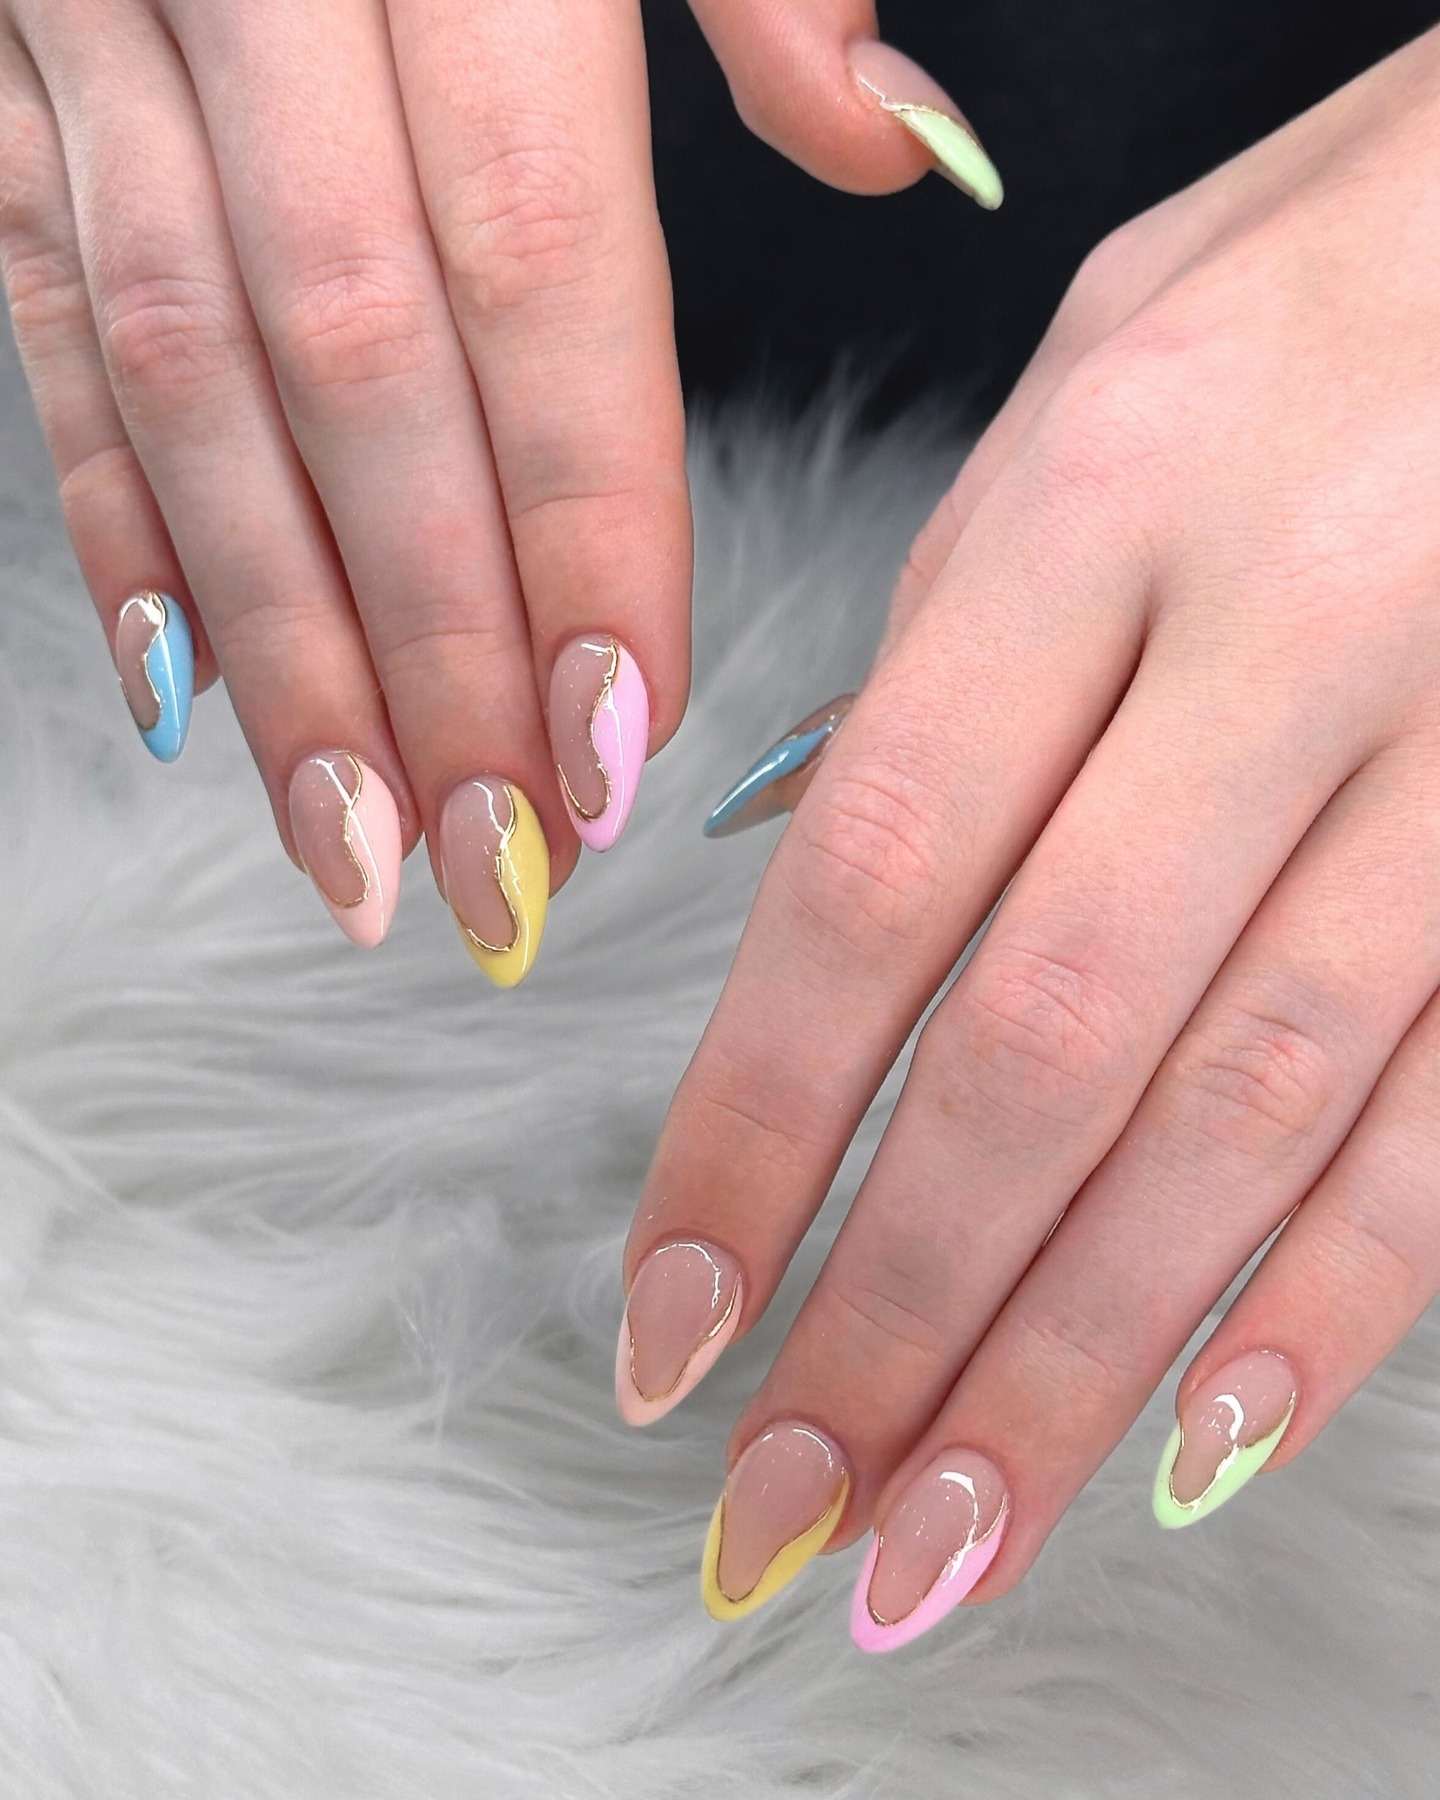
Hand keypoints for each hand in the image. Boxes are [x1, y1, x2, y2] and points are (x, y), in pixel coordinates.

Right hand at [0, 0, 999, 979]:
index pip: (536, 283)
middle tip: (503, 869)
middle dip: (434, 653)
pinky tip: (180, 693)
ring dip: (280, 650)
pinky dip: (113, 520)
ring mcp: (95, 30)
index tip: (620, 740)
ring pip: (191, 392)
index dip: (580, 529)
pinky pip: (50, 325)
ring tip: (359, 847)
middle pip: (361, 385)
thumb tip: (903, 152)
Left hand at [619, 24, 1439, 1644]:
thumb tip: (814, 882)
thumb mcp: (1096, 376)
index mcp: (1104, 495)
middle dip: (900, 1314)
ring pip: (1249, 1115)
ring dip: (1080, 1365)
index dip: (759, 1135)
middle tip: (786, 1518)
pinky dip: (1334, 1294)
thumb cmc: (1328, 269)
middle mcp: (1288, 632)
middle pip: (1050, 1047)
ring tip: (948, 1546)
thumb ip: (955, 638)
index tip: (674, 1327)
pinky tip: (1206, 1448)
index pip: (876, 885)